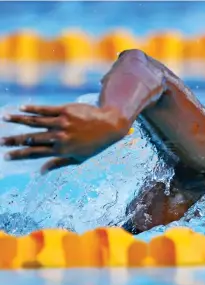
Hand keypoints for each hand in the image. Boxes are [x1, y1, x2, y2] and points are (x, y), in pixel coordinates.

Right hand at [1, 103, 129, 173]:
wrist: (109, 125)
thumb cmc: (94, 144)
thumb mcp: (78, 158)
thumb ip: (58, 164)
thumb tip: (41, 172)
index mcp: (61, 149)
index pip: (35, 152)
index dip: (19, 154)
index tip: (6, 155)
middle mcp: (60, 136)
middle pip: (32, 138)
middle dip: (14, 140)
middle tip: (0, 141)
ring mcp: (62, 122)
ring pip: (36, 121)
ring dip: (19, 120)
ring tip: (5, 118)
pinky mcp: (66, 110)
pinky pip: (46, 109)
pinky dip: (33, 108)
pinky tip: (21, 108)